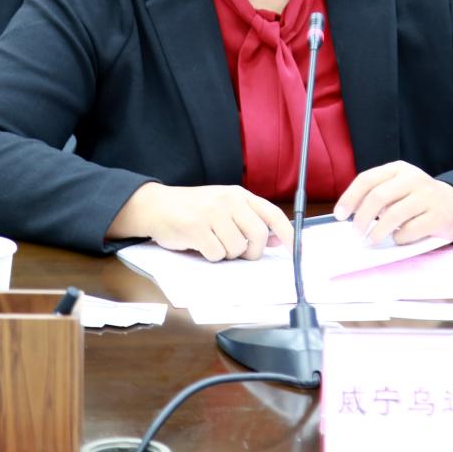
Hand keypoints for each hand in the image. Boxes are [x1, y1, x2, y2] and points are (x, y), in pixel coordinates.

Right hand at [107, 182, 293, 261]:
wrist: (157, 206)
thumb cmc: (194, 209)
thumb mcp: (224, 206)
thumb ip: (249, 219)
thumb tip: (276, 239)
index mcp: (239, 194)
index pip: (272, 213)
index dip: (288, 234)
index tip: (295, 250)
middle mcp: (228, 201)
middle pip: (258, 235)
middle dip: (252, 252)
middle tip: (240, 254)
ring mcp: (212, 214)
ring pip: (237, 249)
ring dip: (226, 254)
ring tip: (213, 242)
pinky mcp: (197, 228)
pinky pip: (216, 254)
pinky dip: (210, 256)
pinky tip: (200, 245)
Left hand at [333, 160, 452, 244]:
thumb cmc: (418, 199)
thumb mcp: (398, 187)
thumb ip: (378, 195)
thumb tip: (350, 214)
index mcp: (399, 169)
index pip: (367, 179)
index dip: (350, 198)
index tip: (339, 215)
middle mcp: (413, 178)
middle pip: (377, 197)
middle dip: (361, 218)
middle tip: (356, 233)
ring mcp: (428, 196)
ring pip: (393, 216)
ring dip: (377, 232)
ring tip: (371, 240)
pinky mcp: (439, 216)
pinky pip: (410, 230)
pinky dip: (399, 238)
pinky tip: (398, 239)